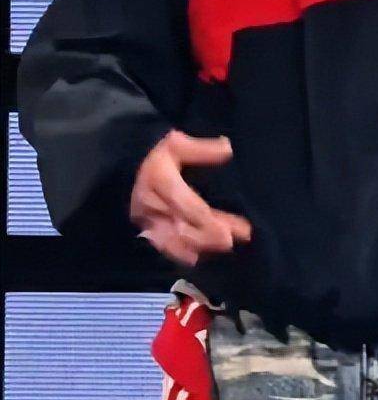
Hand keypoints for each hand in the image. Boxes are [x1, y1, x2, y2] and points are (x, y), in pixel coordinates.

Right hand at [129, 130, 251, 267]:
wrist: (125, 168)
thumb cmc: (159, 155)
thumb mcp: (177, 144)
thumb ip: (201, 149)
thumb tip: (227, 149)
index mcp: (158, 180)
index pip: (184, 204)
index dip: (205, 219)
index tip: (228, 231)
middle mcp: (150, 205)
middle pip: (180, 227)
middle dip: (206, 237)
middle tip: (230, 242)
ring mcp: (147, 221)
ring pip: (174, 241)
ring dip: (199, 246)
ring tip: (224, 248)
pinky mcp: (147, 231)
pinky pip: (166, 246)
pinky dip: (184, 252)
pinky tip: (202, 255)